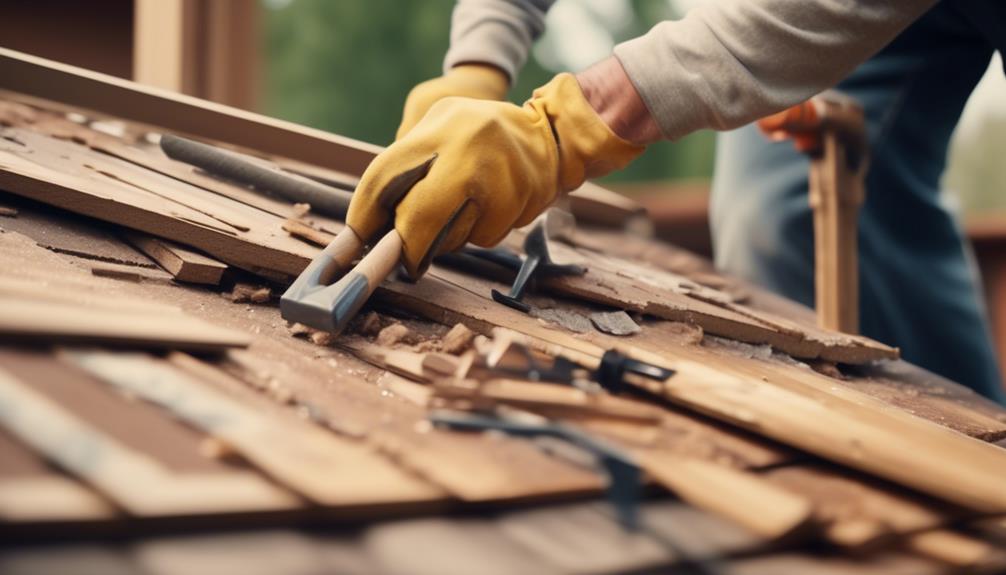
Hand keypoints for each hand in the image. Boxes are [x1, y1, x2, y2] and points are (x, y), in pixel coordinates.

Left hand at [347, 73, 644, 277]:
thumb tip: (367, 228)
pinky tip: (488, 208)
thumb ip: (404, 165)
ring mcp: (500, 175)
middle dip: (408, 246)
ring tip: (459, 209)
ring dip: (446, 238)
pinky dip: (478, 232)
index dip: (365, 214)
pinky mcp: (523, 199)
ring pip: (454, 235)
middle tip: (404, 259)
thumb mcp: (436, 127)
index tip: (356, 240)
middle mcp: (470, 147)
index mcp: (439, 126)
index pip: (385, 176)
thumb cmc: (474, 134)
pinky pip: (484, 237)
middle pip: (420, 217)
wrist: (546, 133)